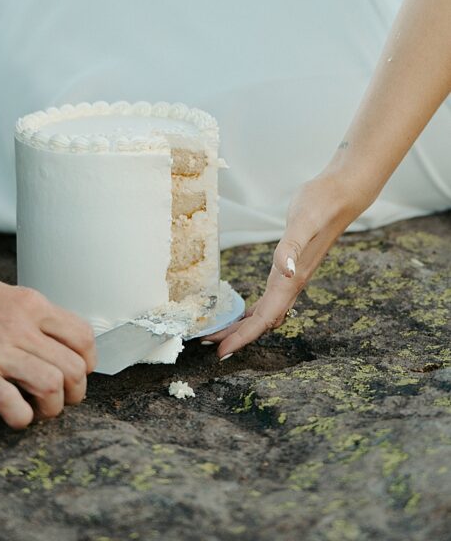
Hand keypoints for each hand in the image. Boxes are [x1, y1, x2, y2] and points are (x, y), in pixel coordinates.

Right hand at [0, 225, 95, 429]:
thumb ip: (31, 318)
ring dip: (51, 408)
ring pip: (51, 386)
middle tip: (59, 399)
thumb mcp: (5, 296)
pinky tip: (12, 415)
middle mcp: (20, 325)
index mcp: (31, 305)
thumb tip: (53, 344)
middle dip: (74, 392)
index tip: (76, 373)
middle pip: (74, 367)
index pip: (83, 336)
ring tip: (37, 410)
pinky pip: (13, 404)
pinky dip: (20, 418)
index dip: (87, 363)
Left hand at [204, 176, 362, 356]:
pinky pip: (270, 297)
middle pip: (262, 320)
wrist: (340, 195)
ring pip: (266, 311)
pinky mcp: (290, 266)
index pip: (265, 318)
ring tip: (221, 332)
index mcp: (290, 279)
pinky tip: (245, 310)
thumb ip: (292, 247)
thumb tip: (284, 270)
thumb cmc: (320, 206)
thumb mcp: (302, 223)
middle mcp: (291, 282)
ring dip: (244, 325)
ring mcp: (292, 276)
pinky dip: (254, 310)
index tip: (223, 352)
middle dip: (238, 335)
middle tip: (209, 344)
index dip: (243, 336)